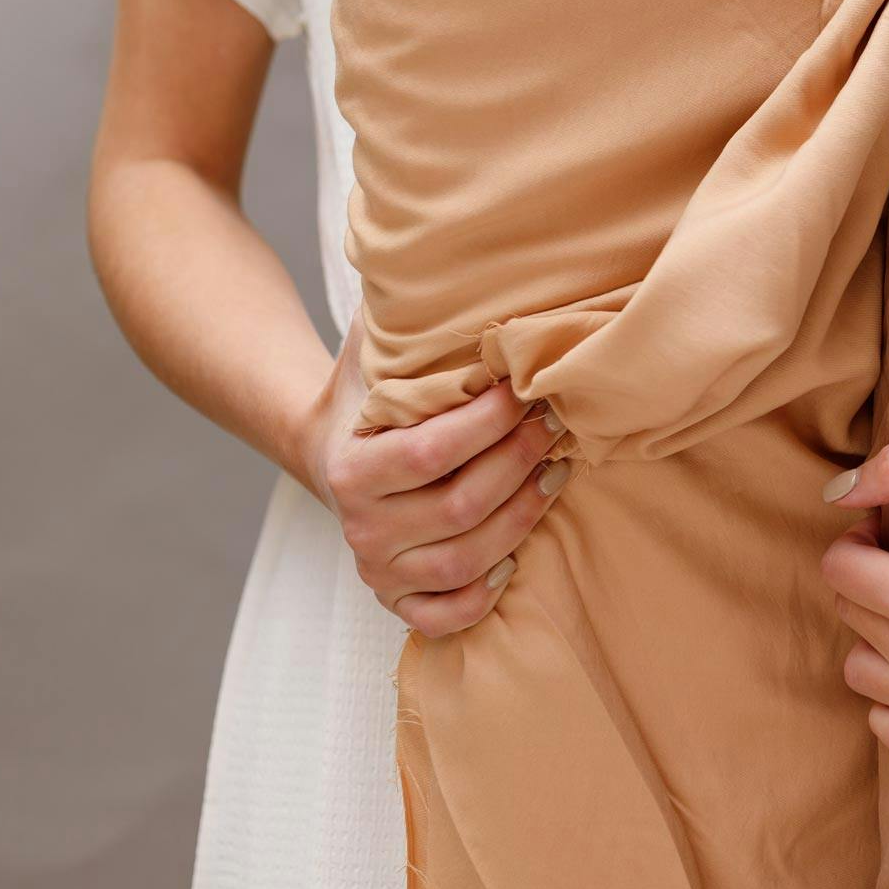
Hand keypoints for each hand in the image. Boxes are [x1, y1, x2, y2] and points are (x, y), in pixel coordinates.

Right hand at [298, 318, 571, 636]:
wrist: (329, 446)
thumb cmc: (371, 392)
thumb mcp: (378, 349)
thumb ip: (409, 322)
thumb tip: (454, 272)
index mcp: (349, 470)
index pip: (431, 451)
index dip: (490, 424)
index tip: (528, 390)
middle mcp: (359, 527)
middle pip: (460, 506)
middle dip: (521, 462)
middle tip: (559, 425)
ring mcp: (378, 570)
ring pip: (467, 560)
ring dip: (524, 518)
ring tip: (557, 473)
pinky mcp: (398, 601)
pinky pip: (447, 616)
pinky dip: (486, 592)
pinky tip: (517, 555)